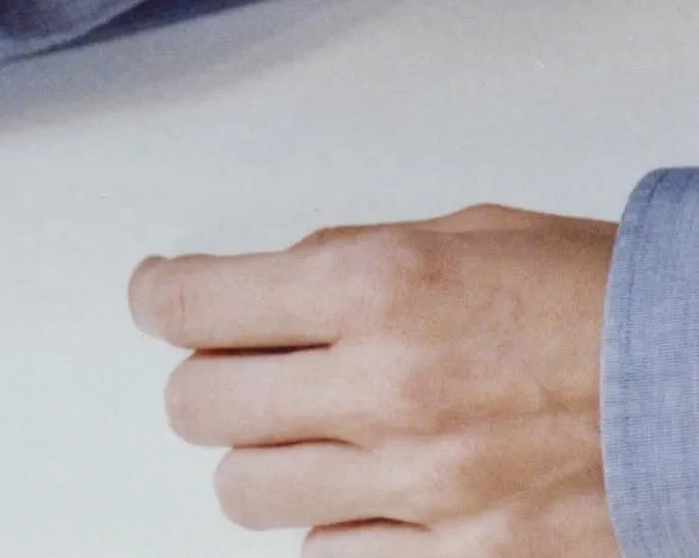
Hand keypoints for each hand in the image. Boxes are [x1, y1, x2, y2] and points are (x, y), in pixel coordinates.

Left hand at [128, 203, 619, 554]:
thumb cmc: (598, 298)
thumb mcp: (463, 232)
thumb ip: (354, 255)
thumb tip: (276, 281)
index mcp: (379, 283)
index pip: (196, 301)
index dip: (158, 296)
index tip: (158, 293)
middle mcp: (385, 384)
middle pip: (200, 404)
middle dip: (202, 376)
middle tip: (233, 361)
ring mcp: (418, 484)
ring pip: (246, 491)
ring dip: (260, 455)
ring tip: (305, 428)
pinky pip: (330, 555)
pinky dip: (332, 523)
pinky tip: (365, 487)